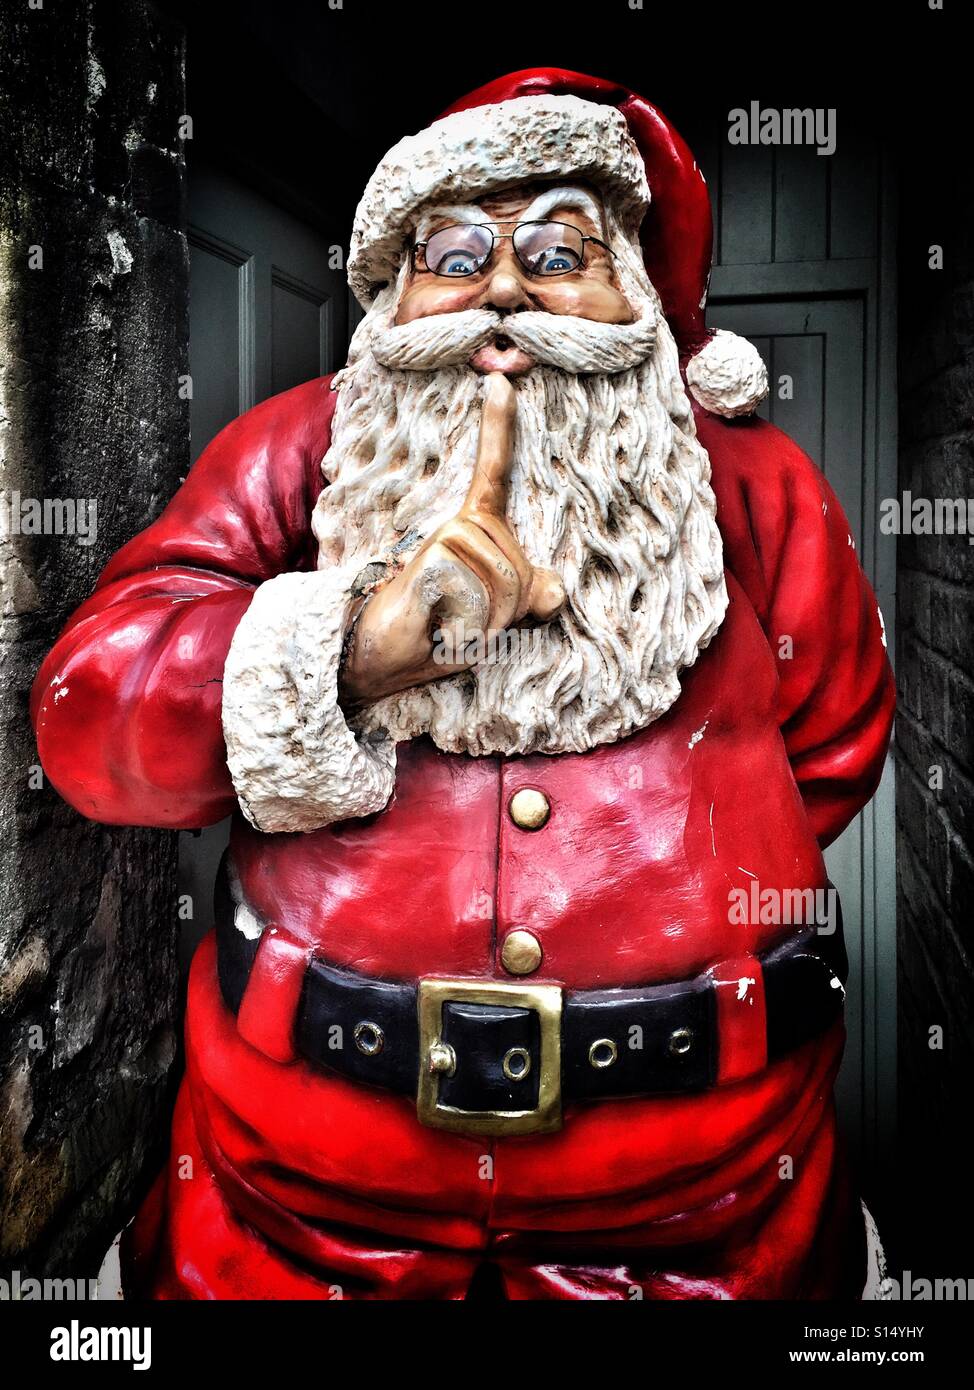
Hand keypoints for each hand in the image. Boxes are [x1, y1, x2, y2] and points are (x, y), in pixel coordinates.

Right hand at [340, 373, 564, 704]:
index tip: (499, 382)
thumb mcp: (495, 619)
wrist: (381, 658)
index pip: (493, 474)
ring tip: (453, 625)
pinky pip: (477, 596)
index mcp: (476, 531)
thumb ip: (529, 600)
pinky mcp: (431, 563)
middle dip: (510, 610)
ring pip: (504, 583)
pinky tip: (439, 628)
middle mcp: (460, 527)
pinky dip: (468, 628)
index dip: (498, 430)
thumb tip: (556, 592)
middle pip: (520, 569)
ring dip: (489, 622)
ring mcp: (444, 542)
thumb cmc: (437, 633)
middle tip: (470, 624)